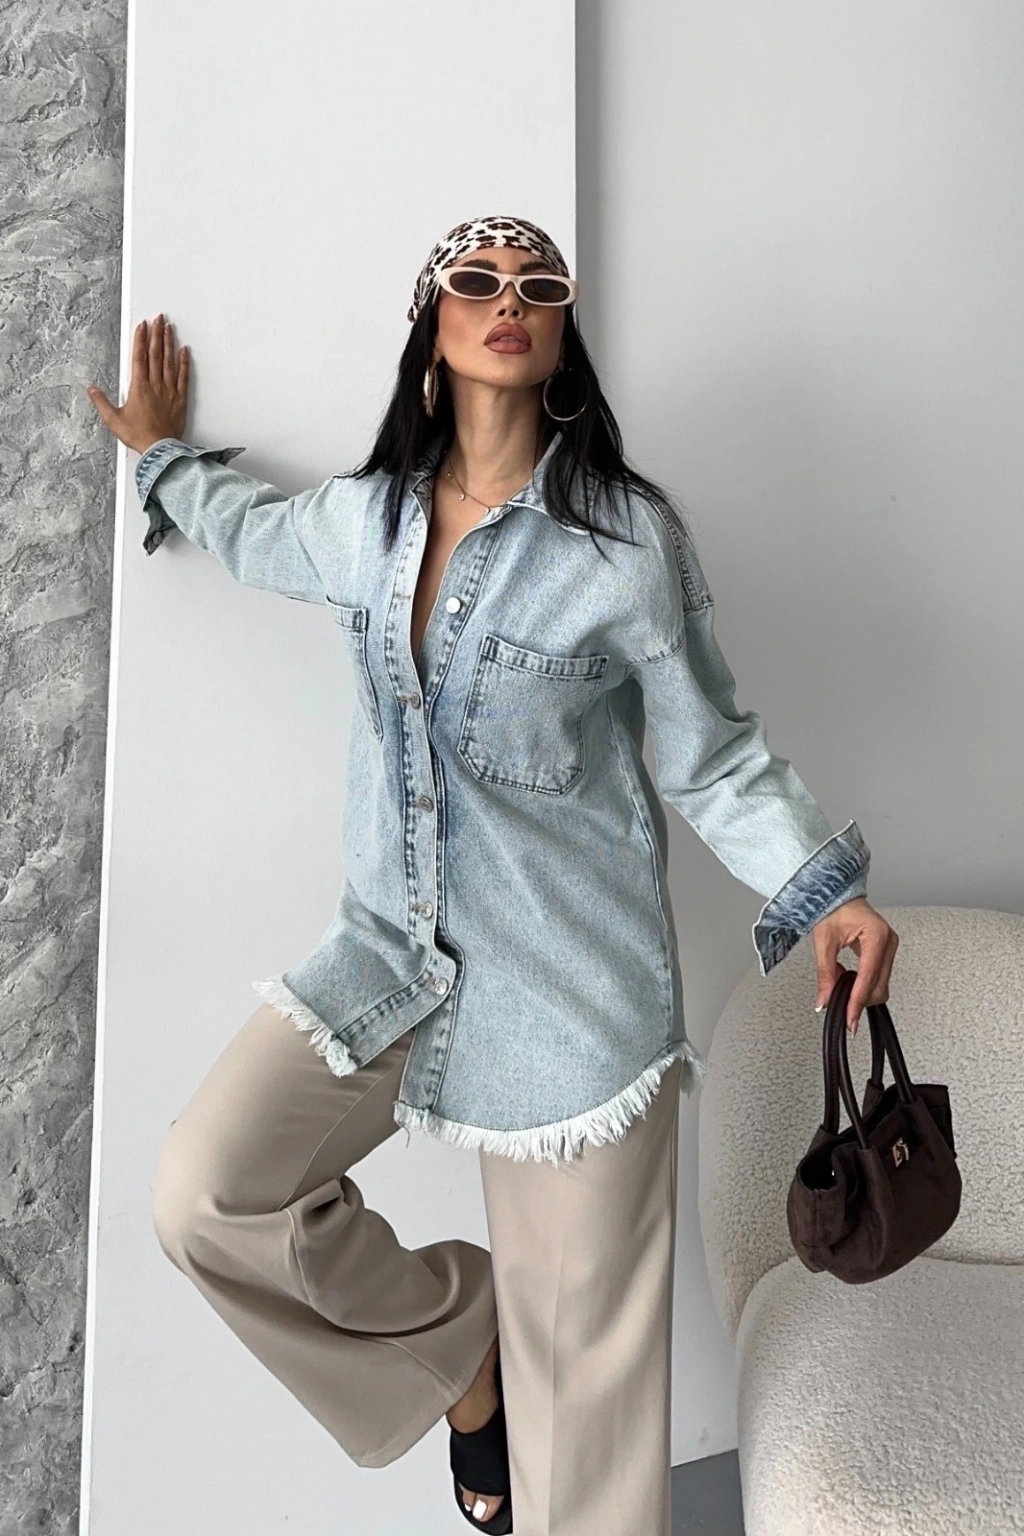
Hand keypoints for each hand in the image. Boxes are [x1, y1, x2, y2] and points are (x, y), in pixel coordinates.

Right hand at [86, 313, 189, 454]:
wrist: (160, 449)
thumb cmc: (139, 436)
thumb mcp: (113, 419)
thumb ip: (101, 402)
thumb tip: (91, 389)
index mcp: (138, 387)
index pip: (139, 357)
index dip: (140, 339)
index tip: (142, 325)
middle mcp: (155, 385)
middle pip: (156, 354)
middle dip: (156, 334)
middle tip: (158, 318)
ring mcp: (169, 391)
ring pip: (169, 362)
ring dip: (169, 343)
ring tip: (169, 328)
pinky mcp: (180, 400)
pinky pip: (183, 378)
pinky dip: (184, 364)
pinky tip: (184, 351)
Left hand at [810, 898, 897, 1034]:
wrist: (837, 896)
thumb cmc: (832, 909)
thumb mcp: (824, 941)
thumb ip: (825, 973)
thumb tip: (824, 999)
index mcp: (876, 935)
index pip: (868, 977)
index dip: (857, 1001)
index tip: (850, 1018)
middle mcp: (888, 941)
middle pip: (879, 986)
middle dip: (859, 998)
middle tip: (836, 998)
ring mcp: (889, 947)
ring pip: (881, 985)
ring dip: (860, 991)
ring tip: (840, 981)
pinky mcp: (885, 951)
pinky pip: (878, 976)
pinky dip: (863, 983)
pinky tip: (848, 978)